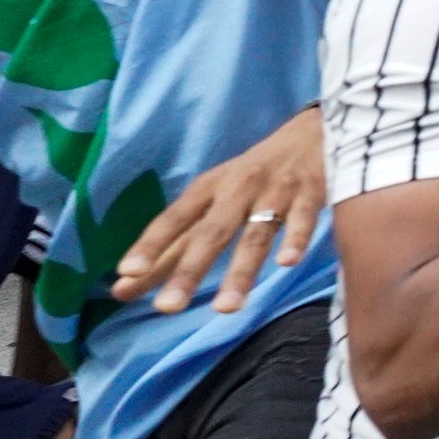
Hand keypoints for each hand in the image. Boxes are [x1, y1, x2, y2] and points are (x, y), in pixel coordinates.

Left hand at [113, 106, 324, 313]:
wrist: (316, 130)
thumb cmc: (253, 175)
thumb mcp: (212, 201)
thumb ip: (171, 247)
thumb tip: (121, 287)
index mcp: (210, 188)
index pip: (174, 219)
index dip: (152, 245)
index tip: (126, 274)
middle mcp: (239, 187)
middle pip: (211, 232)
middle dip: (190, 270)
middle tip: (167, 308)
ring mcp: (277, 189)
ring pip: (257, 233)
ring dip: (241, 271)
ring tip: (225, 308)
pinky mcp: (313, 191)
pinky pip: (303, 217)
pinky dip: (296, 238)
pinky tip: (287, 262)